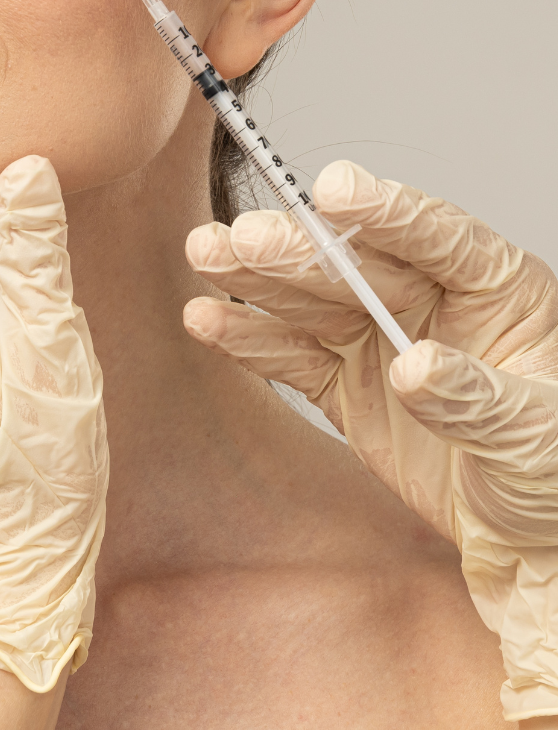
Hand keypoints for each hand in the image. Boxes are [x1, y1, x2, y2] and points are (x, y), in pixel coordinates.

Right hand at [183, 160, 557, 721]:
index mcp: (496, 290)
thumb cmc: (554, 477)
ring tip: (205, 253)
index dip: (386, 211)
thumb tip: (414, 366)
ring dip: (257, 278)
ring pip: (313, 299)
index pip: (438, 237)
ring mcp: (383, 338)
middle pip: (358, 264)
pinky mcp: (347, 382)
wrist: (524, 540)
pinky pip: (293, 356)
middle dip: (299, 250)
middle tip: (244, 239)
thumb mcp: (535, 436)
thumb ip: (475, 398)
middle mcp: (433, 301)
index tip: (333, 189)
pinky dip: (250, 339)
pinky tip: (208, 319)